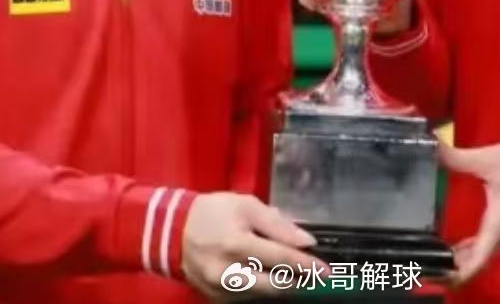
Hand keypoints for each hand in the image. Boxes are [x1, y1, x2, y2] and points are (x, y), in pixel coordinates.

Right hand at [181, 192, 322, 297]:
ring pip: (263, 296)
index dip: (307, 266)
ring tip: (299, 278)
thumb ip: (277, 224)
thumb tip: (306, 241)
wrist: (172, 231)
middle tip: (318, 276)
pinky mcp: (216, 299)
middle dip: (299, 282)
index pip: (281, 259)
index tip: (327, 271)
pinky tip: (275, 280)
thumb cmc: (213, 212)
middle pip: (275, 286)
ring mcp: (221, 290)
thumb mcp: (246, 205)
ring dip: (284, 288)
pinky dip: (265, 291)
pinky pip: (248, 299)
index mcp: (237, 243)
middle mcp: (229, 272)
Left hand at [439, 139, 499, 283]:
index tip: (435, 275)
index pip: (477, 261)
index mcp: (499, 224)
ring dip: (463, 262)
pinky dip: (472, 252)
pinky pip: (489, 248)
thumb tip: (430, 148)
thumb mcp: (489, 159)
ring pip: (484, 256)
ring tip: (436, 260)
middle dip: (453, 269)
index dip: (456, 273)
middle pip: (478, 263)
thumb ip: (457, 158)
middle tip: (427, 266)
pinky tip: (458, 248)